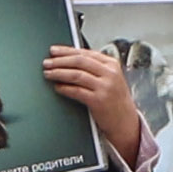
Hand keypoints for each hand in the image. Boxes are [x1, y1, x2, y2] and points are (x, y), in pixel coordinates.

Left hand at [38, 40, 141, 165]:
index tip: (53, 51)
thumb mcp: (110, 78)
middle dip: (60, 61)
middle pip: (79, 61)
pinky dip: (65, 88)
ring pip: (76, 75)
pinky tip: (57, 87)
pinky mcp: (99, 101)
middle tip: (47, 62)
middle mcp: (109, 73)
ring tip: (48, 73)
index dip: (66, 50)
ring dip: (59, 73)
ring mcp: (105, 87)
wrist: (125, 121)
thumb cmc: (115, 100)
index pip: (85, 53)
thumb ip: (95, 68)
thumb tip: (69, 59)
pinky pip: (77, 91)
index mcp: (112, 64)